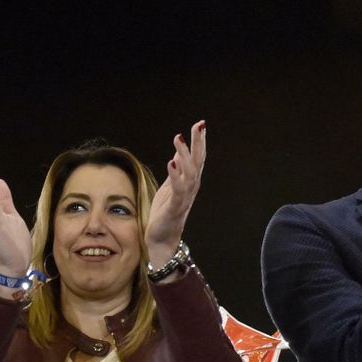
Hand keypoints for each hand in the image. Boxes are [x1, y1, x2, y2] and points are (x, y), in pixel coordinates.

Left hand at [145, 122, 206, 269]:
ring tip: (178, 138)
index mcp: (190, 180)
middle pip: (198, 161)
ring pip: (189, 172)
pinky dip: (175, 175)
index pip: (198, 157)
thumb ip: (177, 169)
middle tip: (199, 125)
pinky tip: (171, 163)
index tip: (201, 124)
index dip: (200, 141)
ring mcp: (185, 196)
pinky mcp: (175, 206)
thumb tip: (179, 151)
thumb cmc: (166, 211)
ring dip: (184, 154)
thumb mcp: (170, 185)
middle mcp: (191, 186)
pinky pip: (177, 188)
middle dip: (198, 143)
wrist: (161, 238)